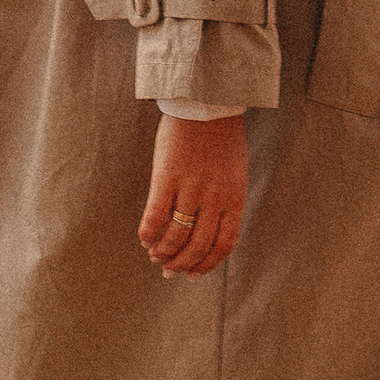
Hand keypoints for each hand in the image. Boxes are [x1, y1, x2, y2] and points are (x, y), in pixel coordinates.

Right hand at [140, 112, 247, 278]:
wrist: (207, 103)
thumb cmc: (220, 138)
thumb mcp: (234, 173)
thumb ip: (226, 201)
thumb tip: (209, 230)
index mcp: (235, 198)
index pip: (223, 245)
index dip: (207, 266)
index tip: (193, 275)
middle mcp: (215, 197)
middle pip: (198, 246)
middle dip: (181, 265)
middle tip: (168, 270)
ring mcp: (192, 187)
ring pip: (176, 236)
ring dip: (163, 252)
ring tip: (155, 255)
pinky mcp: (168, 176)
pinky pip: (155, 216)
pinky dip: (148, 233)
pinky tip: (144, 238)